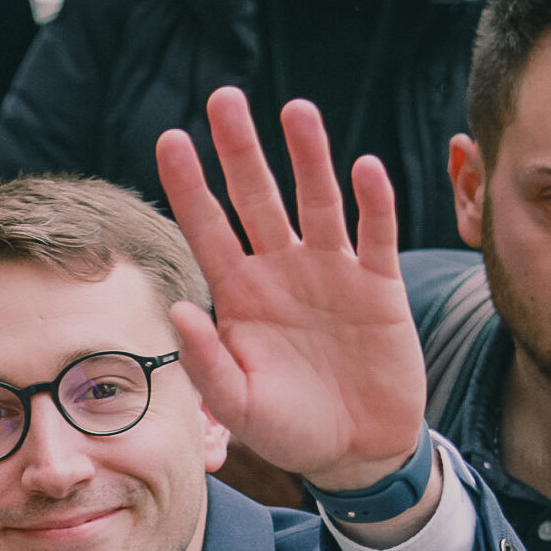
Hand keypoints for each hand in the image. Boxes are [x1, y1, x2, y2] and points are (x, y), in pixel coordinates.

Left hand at [155, 87, 427, 494]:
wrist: (356, 451)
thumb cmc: (289, 429)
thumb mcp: (239, 406)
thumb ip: (208, 362)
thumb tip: (178, 311)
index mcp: (240, 296)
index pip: (208, 230)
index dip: (190, 187)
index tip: (171, 140)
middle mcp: (281, 272)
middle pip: (258, 199)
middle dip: (241, 151)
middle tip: (224, 99)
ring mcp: (332, 274)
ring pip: (318, 203)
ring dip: (309, 159)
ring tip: (296, 111)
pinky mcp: (379, 287)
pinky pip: (376, 236)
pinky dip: (373, 204)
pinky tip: (365, 169)